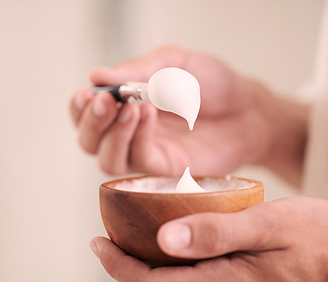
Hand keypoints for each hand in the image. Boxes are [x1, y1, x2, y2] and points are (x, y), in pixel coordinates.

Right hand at [70, 45, 282, 176]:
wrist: (247, 109)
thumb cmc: (211, 83)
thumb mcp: (173, 64)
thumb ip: (137, 72)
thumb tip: (96, 75)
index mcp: (124, 105)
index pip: (87, 113)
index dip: (80, 107)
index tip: (87, 92)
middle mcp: (129, 133)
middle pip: (89, 140)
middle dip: (91, 122)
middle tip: (105, 101)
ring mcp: (146, 153)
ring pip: (107, 159)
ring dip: (112, 134)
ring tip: (130, 107)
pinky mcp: (164, 170)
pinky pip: (138, 160)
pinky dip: (137, 138)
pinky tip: (148, 114)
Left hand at [90, 197, 327, 281]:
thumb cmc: (324, 239)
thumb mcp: (270, 223)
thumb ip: (216, 231)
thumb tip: (162, 238)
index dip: (118, 266)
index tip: (97, 242)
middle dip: (126, 275)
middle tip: (108, 245)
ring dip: (149, 281)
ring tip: (134, 250)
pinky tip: (176, 262)